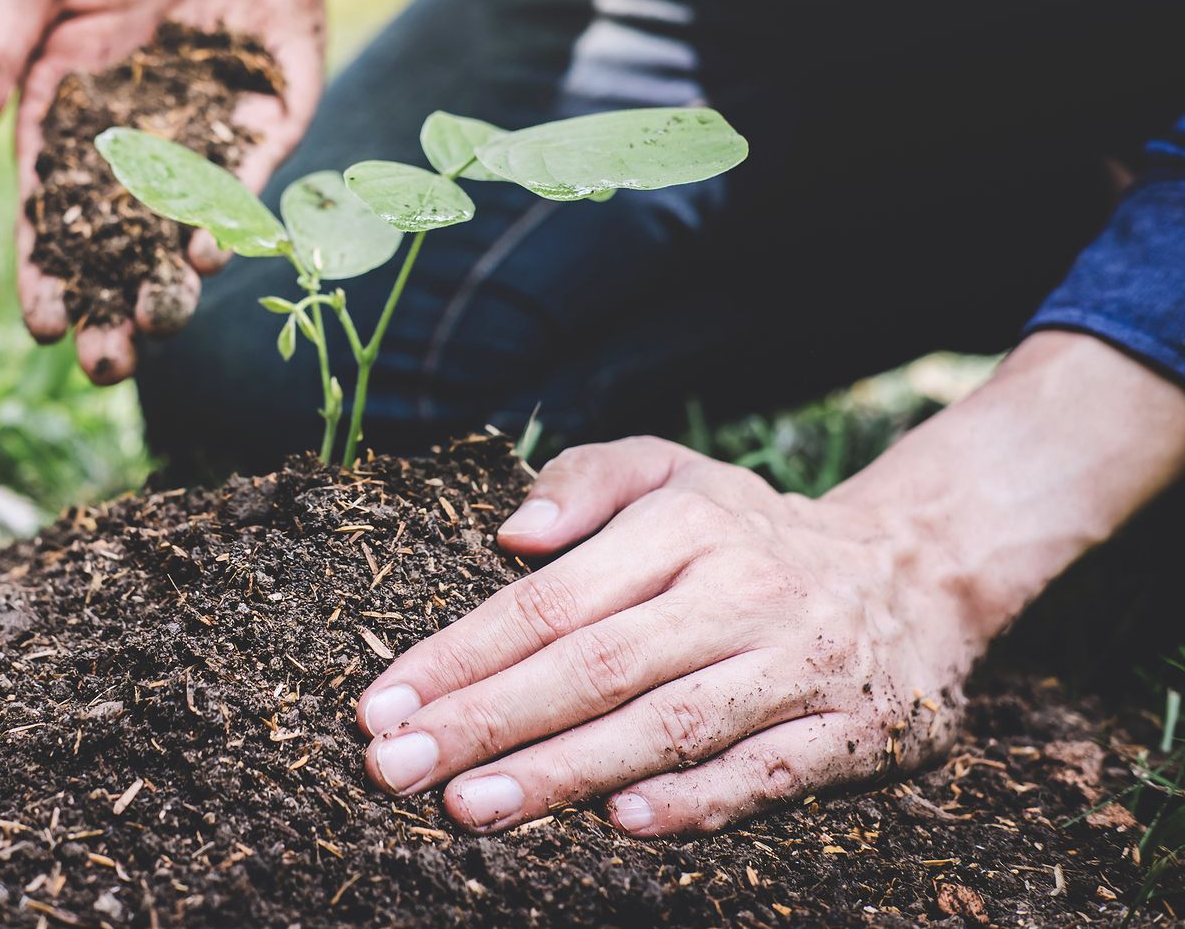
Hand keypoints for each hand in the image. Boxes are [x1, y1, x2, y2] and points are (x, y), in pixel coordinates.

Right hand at [0, 0, 328, 383]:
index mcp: (66, 125)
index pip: (51, 217)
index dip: (45, 271)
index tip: (40, 323)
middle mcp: (134, 151)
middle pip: (117, 247)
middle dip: (109, 308)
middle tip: (103, 368)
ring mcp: (204, 145)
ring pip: (183, 234)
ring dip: (169, 287)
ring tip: (154, 331)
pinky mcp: (265, 129)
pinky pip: (245, 187)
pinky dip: (228, 221)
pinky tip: (208, 256)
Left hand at [354, 437, 979, 835]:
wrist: (915, 571)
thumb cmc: (750, 530)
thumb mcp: (672, 471)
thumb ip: (586, 481)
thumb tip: (509, 534)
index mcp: (684, 526)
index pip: (550, 600)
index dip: (459, 656)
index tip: (382, 706)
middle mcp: (738, 591)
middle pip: (593, 667)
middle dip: (483, 722)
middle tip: (393, 770)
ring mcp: (794, 664)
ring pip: (665, 726)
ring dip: (563, 772)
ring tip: (470, 807)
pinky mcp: (847, 732)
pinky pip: (761, 775)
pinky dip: (692, 804)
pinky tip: (617, 826)